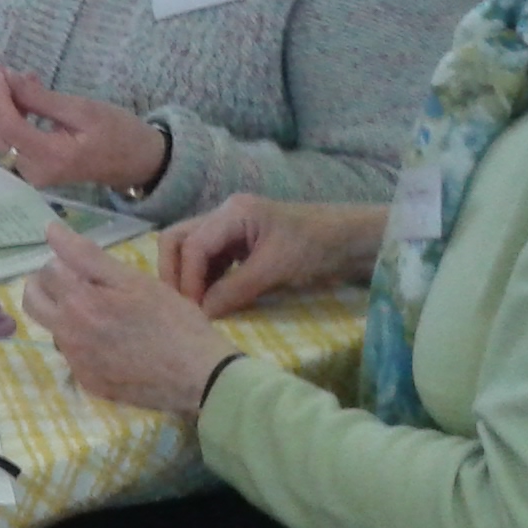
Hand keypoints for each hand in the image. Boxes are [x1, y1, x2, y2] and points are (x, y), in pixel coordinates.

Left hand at [0, 68, 165, 191]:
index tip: (1, 71)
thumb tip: (8, 79)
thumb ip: (42, 98)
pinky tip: (23, 94)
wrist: (138, 162)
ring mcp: (30, 173)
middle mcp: (33, 171)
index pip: (8, 127)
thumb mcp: (83, 110)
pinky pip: (8, 141)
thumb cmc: (118, 133)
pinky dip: (8, 115)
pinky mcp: (32, 168)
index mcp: (50, 157)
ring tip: (14, 78)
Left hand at [23, 222, 236, 414]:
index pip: (46, 269)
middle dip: (48, 287)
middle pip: (33, 301)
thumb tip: (49, 229)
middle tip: (79, 285)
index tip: (86, 267)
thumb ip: (86, 255)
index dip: (65, 262)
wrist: (200, 376)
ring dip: (66, 316)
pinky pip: (73, 356)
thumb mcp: (134, 280)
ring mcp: (76, 362)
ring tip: (104, 316)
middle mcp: (67, 334)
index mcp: (78, 302)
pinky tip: (116, 344)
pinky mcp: (88, 383)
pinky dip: (85, 345)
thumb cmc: (173, 321)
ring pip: (53, 328)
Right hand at [160, 194, 389, 317]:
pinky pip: (210, 262)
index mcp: (232, 212)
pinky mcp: (240, 246)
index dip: (186, 279)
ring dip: (188, 279)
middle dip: (174, 273)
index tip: (194, 311)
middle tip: (181, 307)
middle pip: (178, 240)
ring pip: (190, 252)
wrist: (354, 242)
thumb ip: (235, 289)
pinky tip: (211, 301)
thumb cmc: (318, 247)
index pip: (190, 244)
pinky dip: (204, 281)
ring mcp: (231, 230)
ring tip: (195, 309)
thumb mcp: (276, 268)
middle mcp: (224, 216)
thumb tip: (202, 314)